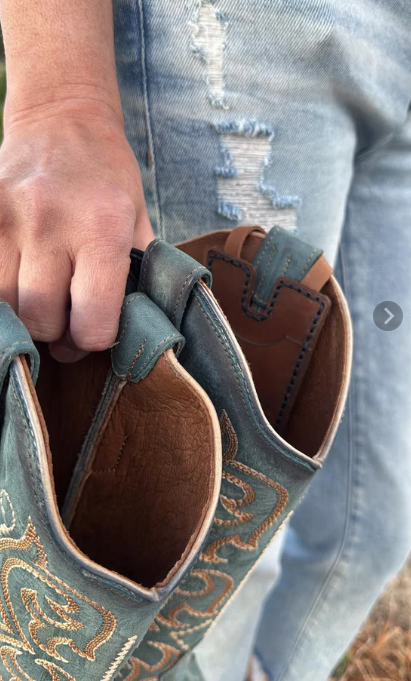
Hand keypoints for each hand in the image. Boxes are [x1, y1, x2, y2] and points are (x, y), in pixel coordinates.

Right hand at [0, 100, 154, 361]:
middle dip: (56, 330)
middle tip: (65, 311)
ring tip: (42, 291)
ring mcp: (7, 218)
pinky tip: (20, 276)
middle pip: (42, 321)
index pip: (91, 324)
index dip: (93, 338)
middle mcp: (52, 223)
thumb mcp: (139, 224)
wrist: (61, 120)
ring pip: (7, 309)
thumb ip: (137, 280)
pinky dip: (3, 291)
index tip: (92, 326)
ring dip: (25, 312)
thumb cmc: (107, 179)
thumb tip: (132, 334)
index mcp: (104, 230)